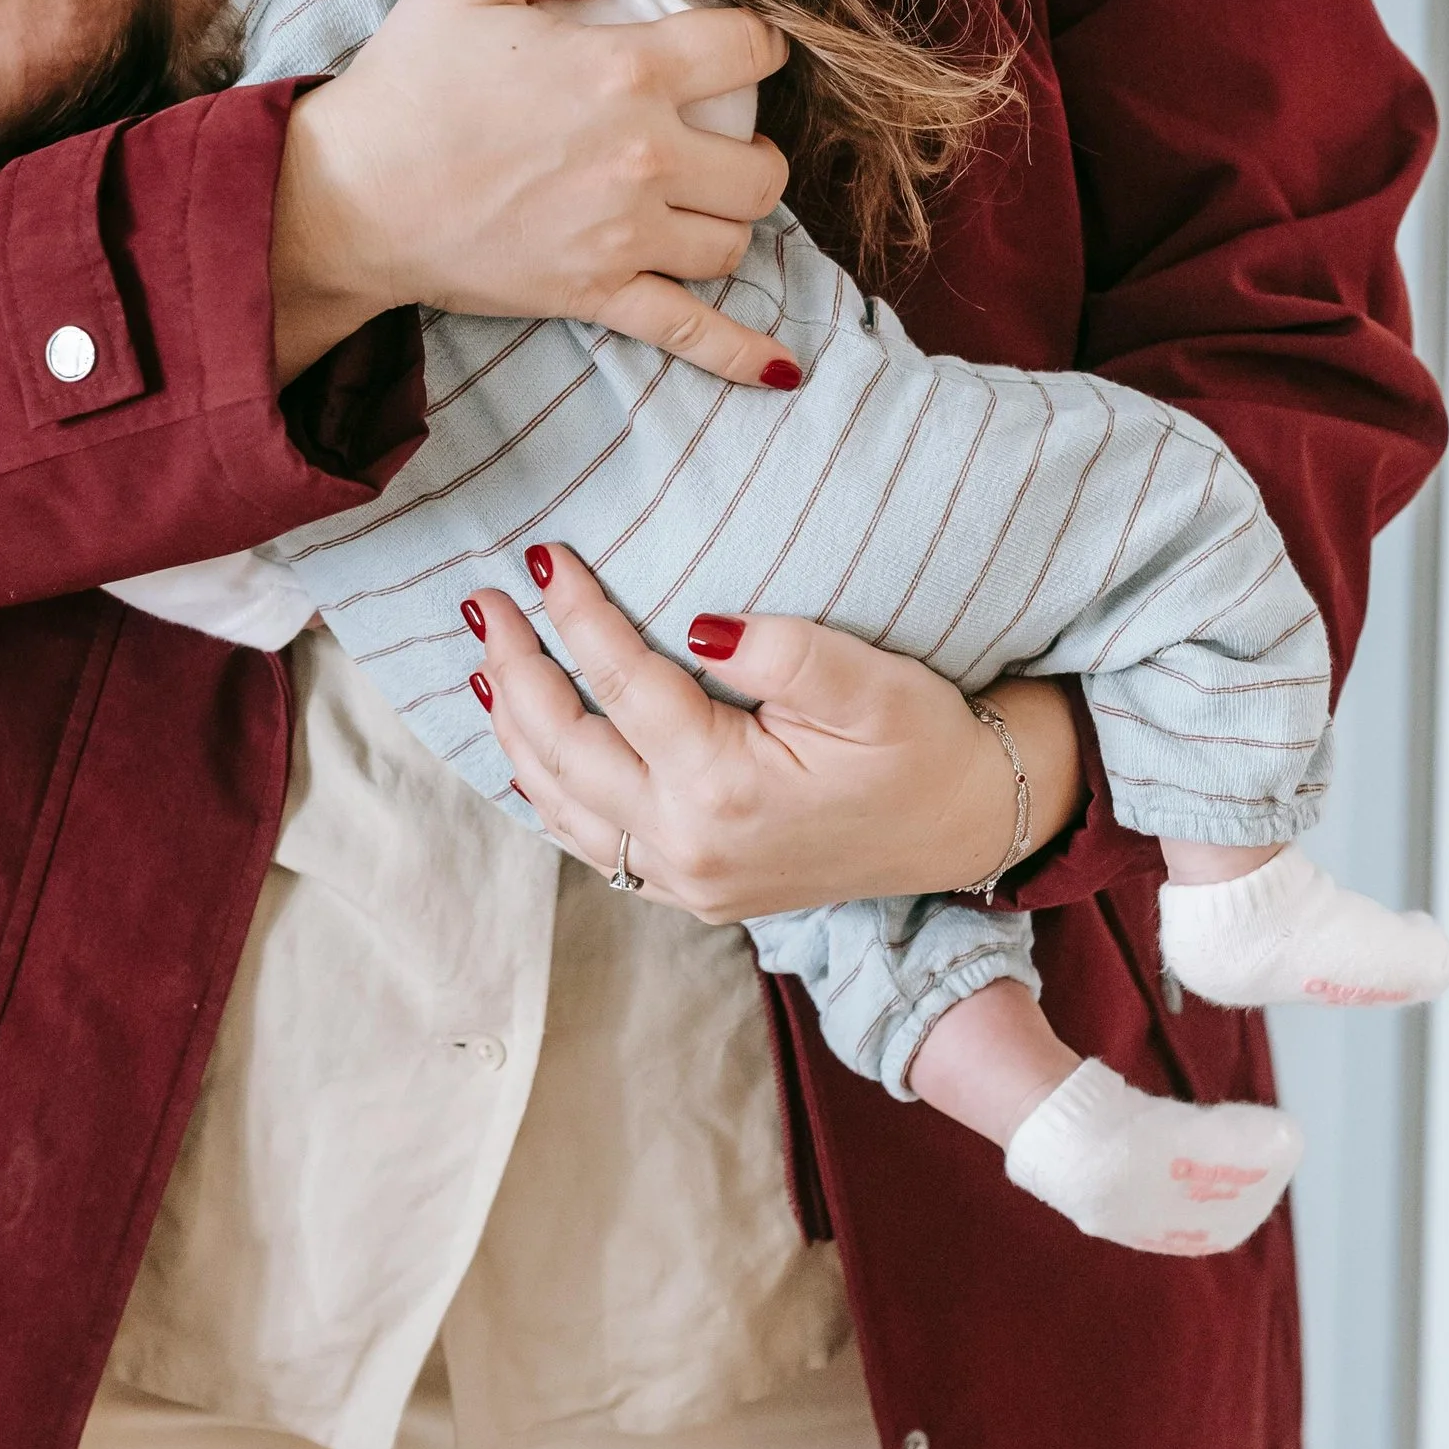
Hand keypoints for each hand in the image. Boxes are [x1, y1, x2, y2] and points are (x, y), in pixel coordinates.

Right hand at [269, 0, 792, 386]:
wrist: (348, 196)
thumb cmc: (404, 85)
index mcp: (625, 69)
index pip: (746, 49)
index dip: (759, 42)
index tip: (747, 49)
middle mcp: (645, 156)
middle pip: (761, 165)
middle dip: (754, 148)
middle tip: (723, 139)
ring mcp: (625, 233)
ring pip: (735, 241)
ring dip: (731, 222)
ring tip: (704, 206)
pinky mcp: (595, 293)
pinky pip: (688, 330)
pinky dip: (739, 353)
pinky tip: (781, 370)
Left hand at [466, 545, 1082, 918]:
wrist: (967, 828)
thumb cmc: (924, 747)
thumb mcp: (872, 686)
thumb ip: (784, 651)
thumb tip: (697, 624)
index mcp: (726, 789)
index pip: (623, 686)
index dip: (577, 615)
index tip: (542, 557)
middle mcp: (690, 847)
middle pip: (566, 749)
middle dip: (514, 669)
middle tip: (481, 602)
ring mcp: (686, 881)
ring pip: (563, 805)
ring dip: (514, 731)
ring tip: (484, 663)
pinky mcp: (693, 892)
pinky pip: (592, 844)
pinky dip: (547, 792)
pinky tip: (526, 751)